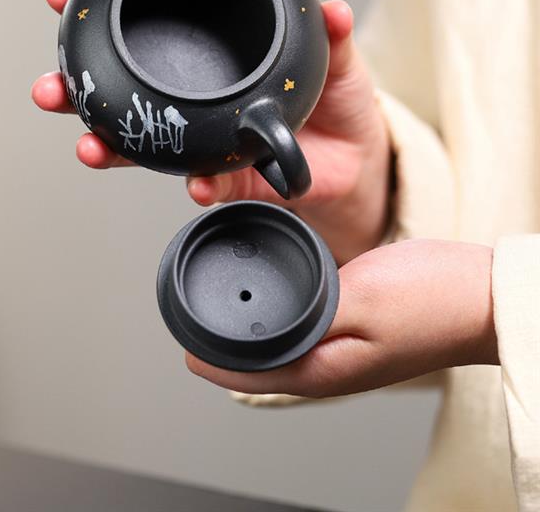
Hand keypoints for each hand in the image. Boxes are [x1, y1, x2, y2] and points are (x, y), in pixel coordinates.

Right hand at [32, 0, 391, 262]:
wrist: (358, 161)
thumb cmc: (335, 100)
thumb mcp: (338, 58)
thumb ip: (331, 35)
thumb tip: (334, 9)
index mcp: (204, 57)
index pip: (143, 25)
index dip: (96, 9)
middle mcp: (189, 98)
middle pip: (118, 89)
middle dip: (73, 87)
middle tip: (50, 87)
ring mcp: (201, 140)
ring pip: (141, 143)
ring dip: (108, 145)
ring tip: (89, 145)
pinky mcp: (229, 179)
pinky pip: (205, 184)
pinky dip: (199, 185)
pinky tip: (196, 184)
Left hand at [187, 240, 497, 397]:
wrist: (483, 294)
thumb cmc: (432, 299)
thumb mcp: (360, 298)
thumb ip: (307, 311)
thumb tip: (260, 318)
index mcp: (324, 369)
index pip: (248, 375)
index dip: (208, 359)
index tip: (180, 339)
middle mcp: (329, 365)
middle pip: (260, 362)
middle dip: (222, 342)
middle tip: (193, 309)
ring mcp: (344, 348)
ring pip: (282, 342)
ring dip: (251, 324)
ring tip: (224, 296)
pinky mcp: (356, 327)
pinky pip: (306, 323)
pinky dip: (282, 309)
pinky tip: (278, 289)